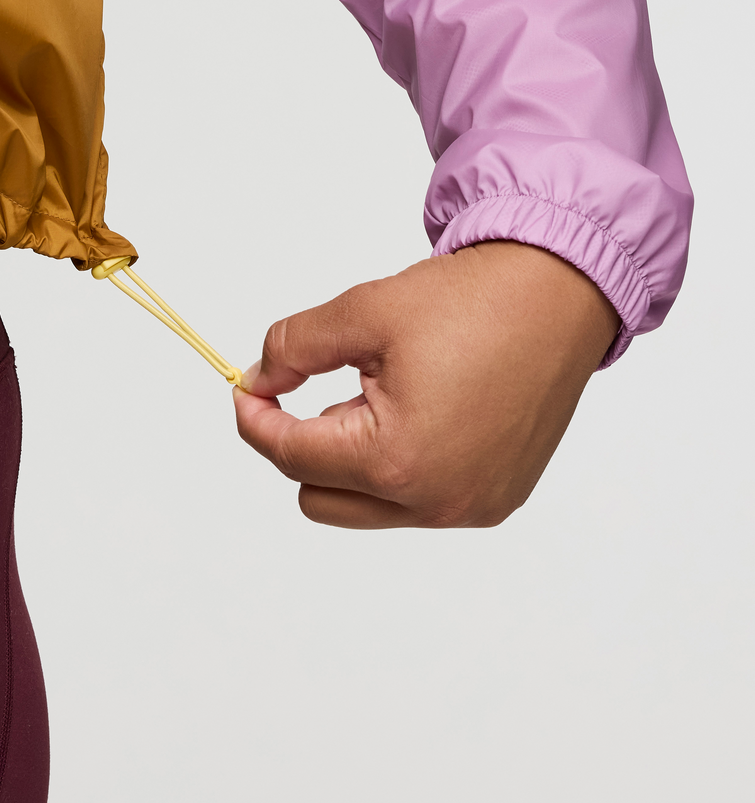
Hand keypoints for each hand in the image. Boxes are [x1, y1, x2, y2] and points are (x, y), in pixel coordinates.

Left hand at [234, 241, 619, 528]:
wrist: (558, 294)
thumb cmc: (471, 302)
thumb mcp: (361, 313)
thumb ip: (292, 349)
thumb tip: (258, 378)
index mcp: (396, 460)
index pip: (293, 456)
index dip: (256, 419)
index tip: (244, 390)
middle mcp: (437, 501)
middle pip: (320, 497)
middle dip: (302, 446)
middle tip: (311, 390)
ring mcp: (471, 507)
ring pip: (368, 504)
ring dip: (352, 457)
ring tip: (379, 391)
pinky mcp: (496, 500)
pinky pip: (418, 499)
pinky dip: (398, 463)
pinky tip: (417, 408)